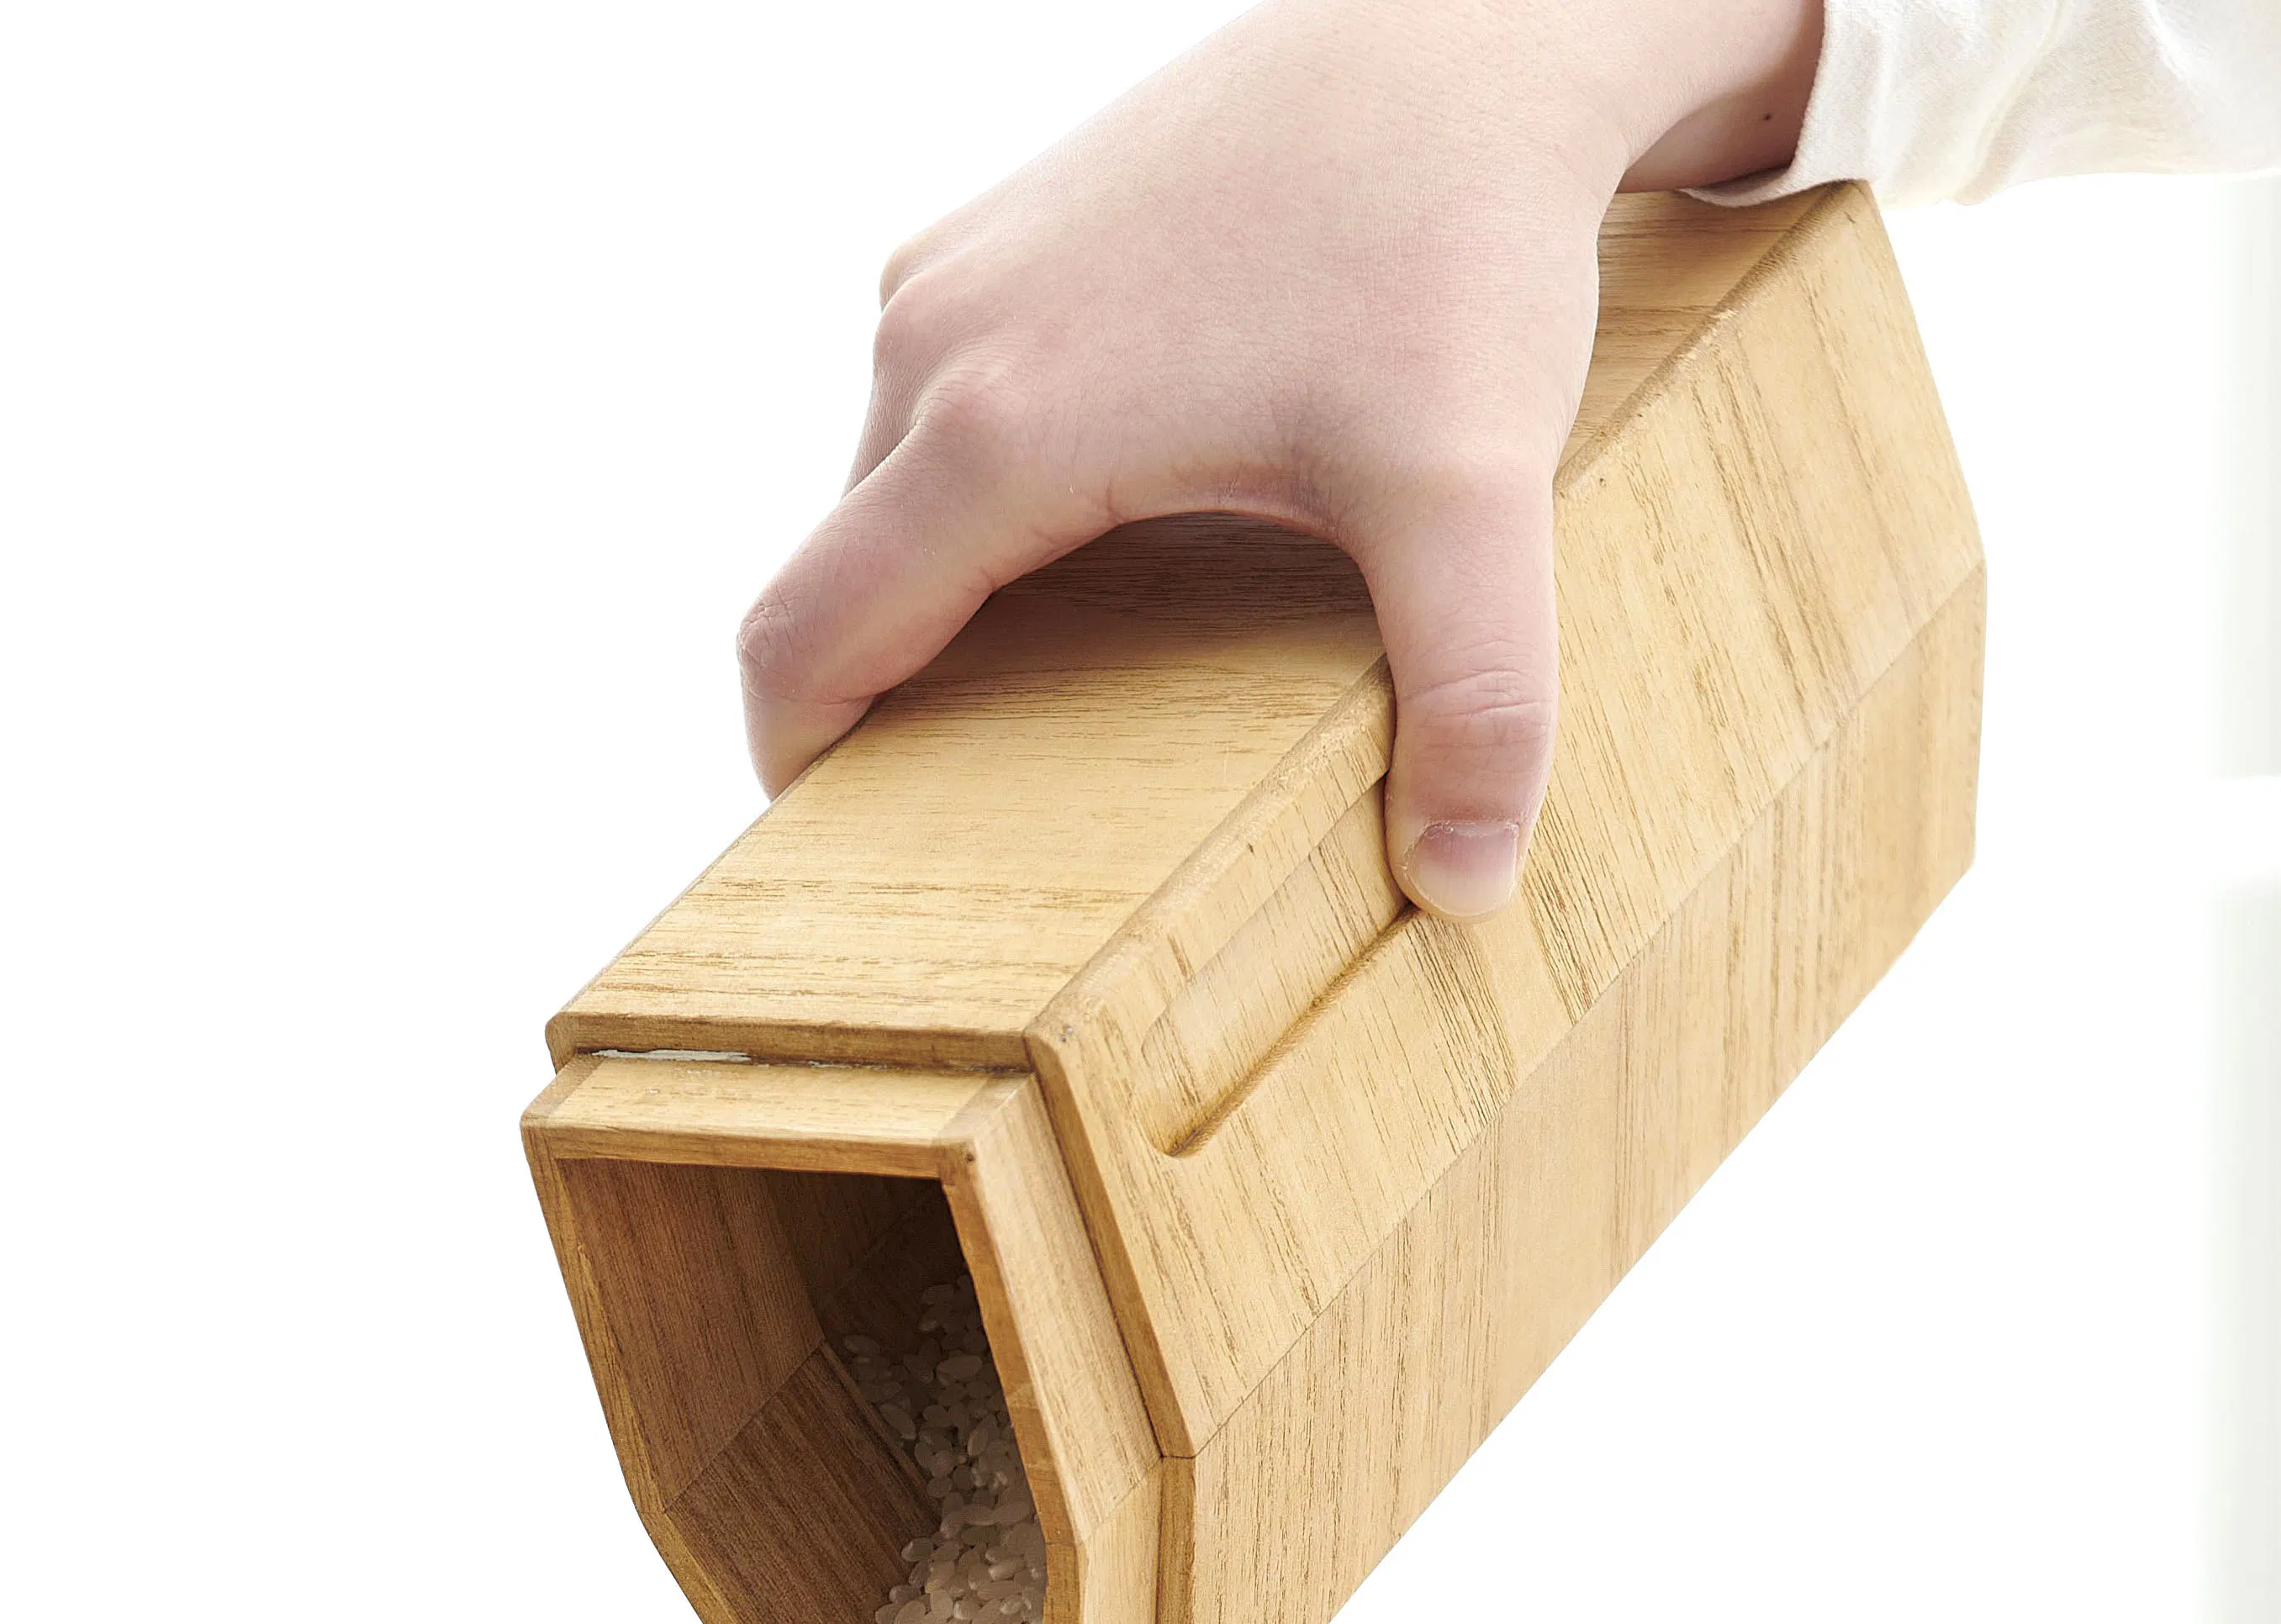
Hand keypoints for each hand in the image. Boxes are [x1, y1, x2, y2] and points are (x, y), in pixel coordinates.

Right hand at [736, 0, 1827, 920]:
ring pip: (883, 495)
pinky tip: (1106, 546)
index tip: (850, 864)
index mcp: (996, 429)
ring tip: (1061, 691)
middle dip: (883, 706)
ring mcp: (950, 276)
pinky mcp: (995, 240)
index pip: (802, 645)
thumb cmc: (1454, 238)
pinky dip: (974, 504)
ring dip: (937, 600)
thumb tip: (1468, 882)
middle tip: (993, 819)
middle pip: (838, 579)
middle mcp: (933, 341)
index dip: (801, 773)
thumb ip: (1477, 694)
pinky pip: (929, 414)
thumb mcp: (1479, 489)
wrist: (1465, 32)